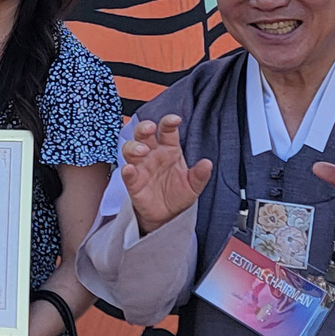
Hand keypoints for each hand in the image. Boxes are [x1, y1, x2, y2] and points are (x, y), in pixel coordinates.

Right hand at [121, 114, 213, 235]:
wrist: (167, 216)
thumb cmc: (178, 194)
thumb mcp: (193, 185)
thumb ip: (199, 175)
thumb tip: (207, 164)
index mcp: (169, 149)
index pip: (166, 130)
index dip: (168, 122)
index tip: (174, 119)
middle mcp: (152, 154)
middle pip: (143, 134)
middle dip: (144, 127)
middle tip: (149, 128)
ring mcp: (141, 167)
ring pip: (130, 149)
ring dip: (134, 147)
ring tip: (142, 151)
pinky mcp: (133, 182)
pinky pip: (127, 174)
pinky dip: (126, 170)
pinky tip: (129, 169)